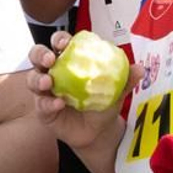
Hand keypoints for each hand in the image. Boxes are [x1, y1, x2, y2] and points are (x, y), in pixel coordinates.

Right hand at [28, 33, 130, 152]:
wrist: (99, 132)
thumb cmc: (102, 103)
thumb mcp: (116, 90)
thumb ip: (125, 79)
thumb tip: (140, 68)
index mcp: (69, 60)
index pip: (59, 43)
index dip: (59, 39)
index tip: (65, 43)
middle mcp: (53, 72)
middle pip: (38, 56)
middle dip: (40, 54)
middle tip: (50, 59)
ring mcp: (45, 91)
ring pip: (33, 79)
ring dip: (37, 78)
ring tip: (48, 83)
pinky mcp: (43, 110)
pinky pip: (40, 104)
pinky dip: (47, 103)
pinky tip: (58, 104)